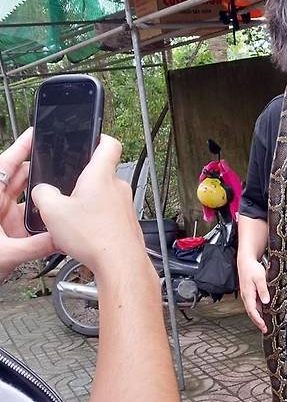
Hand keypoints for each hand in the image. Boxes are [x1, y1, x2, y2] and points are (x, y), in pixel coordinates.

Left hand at [0, 129, 54, 281]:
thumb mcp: (7, 254)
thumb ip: (36, 246)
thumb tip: (61, 237)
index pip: (4, 166)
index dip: (19, 149)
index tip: (34, 135)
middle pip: (17, 179)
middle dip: (38, 171)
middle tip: (59, 164)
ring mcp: (2, 219)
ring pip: (25, 199)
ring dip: (41, 197)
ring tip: (61, 191)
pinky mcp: (8, 233)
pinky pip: (28, 220)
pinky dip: (41, 219)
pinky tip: (54, 219)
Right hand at [32, 134, 147, 275]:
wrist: (120, 263)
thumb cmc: (94, 237)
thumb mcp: (53, 212)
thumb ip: (43, 194)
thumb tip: (44, 192)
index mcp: (101, 175)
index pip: (109, 144)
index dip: (100, 138)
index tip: (92, 139)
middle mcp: (118, 187)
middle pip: (102, 174)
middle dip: (85, 182)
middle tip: (69, 193)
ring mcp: (126, 206)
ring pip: (107, 198)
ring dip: (92, 204)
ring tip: (77, 220)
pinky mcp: (129, 224)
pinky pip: (111, 216)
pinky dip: (100, 222)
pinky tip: (88, 235)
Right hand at [238, 255, 268, 333]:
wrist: (245, 261)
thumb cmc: (252, 268)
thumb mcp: (260, 278)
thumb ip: (263, 290)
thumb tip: (266, 301)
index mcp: (248, 294)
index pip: (252, 311)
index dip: (258, 320)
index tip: (264, 326)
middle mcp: (246, 297)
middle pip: (251, 313)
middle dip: (258, 322)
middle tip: (265, 330)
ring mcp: (247, 295)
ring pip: (252, 309)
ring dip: (257, 317)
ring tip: (265, 324)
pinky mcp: (249, 293)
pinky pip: (253, 305)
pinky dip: (258, 311)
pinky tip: (264, 313)